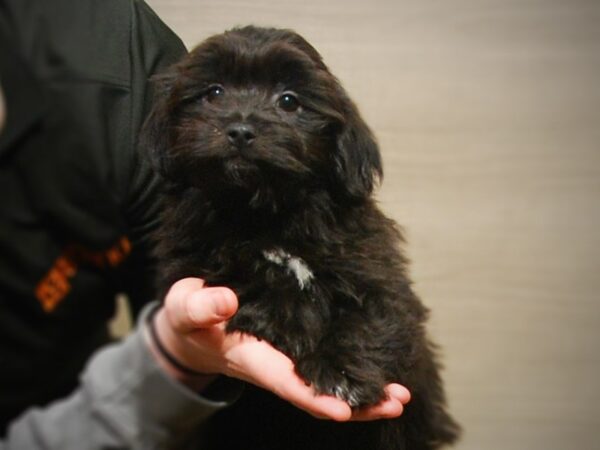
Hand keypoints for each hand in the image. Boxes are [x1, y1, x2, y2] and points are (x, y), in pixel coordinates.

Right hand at [149, 277, 410, 420]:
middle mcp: (275, 367)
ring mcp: (287, 361)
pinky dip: (353, 372)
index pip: (287, 383)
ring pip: (329, 384)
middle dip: (357, 403)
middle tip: (396, 401)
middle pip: (319, 393)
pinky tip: (378, 369)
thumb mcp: (186, 308)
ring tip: (399, 394)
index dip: (315, 397)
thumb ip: (201, 306)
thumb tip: (227, 300)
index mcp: (252, 360)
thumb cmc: (189, 318)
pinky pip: (327, 367)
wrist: (194, 328)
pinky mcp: (295, 351)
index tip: (345, 409)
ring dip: (363, 394)